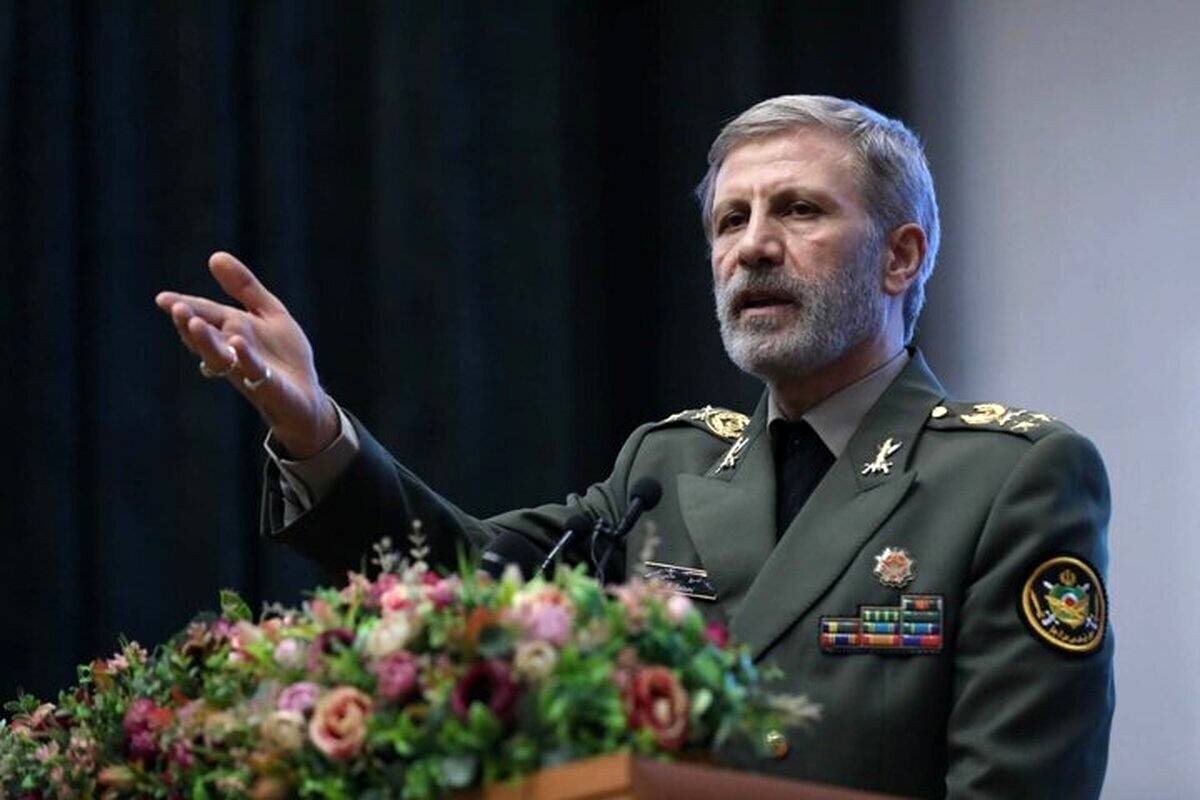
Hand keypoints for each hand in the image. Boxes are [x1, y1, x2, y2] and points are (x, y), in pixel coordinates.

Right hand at [155, 252, 339, 458]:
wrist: (307, 397)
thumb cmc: (284, 356)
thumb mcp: (268, 313)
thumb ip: (245, 287)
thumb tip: (214, 256)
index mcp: (230, 331)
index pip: (204, 316)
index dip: (184, 307)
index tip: (163, 299)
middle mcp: (233, 352)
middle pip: (206, 338)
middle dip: (190, 324)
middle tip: (176, 309)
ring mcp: (248, 370)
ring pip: (221, 357)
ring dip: (207, 342)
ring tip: (195, 324)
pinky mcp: (269, 386)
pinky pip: (254, 371)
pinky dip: (246, 357)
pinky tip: (238, 342)